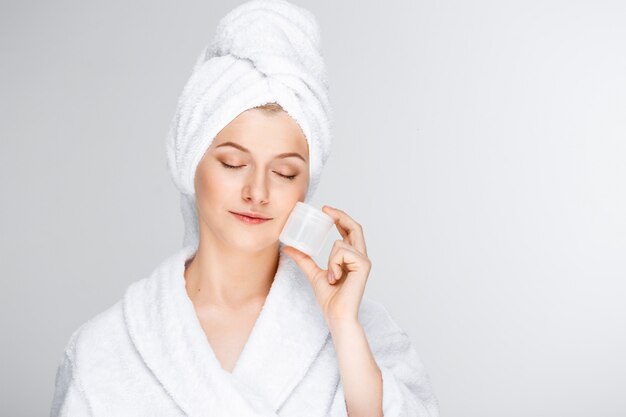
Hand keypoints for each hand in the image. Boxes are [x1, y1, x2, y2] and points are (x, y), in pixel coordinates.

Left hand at [281, 205, 371, 323]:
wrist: (336, 314)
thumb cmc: (330, 299)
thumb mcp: (313, 274)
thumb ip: (304, 259)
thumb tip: (289, 248)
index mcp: (352, 257)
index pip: (349, 231)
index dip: (340, 218)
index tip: (325, 209)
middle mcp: (361, 256)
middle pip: (355, 227)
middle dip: (341, 215)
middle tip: (325, 209)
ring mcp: (364, 260)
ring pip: (340, 243)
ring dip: (330, 259)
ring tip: (331, 276)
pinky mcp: (363, 265)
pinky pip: (342, 252)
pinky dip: (333, 264)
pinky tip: (336, 278)